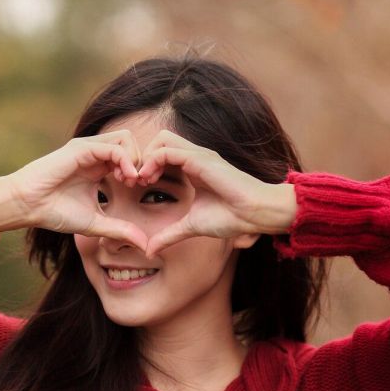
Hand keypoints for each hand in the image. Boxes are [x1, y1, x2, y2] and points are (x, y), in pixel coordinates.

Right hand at [5, 131, 148, 250]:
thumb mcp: (95, 223)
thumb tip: (146, 245)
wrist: (27, 206)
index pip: (131, 155)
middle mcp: (95, 154)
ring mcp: (88, 149)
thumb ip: (119, 230)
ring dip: (135, 158)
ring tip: (131, 181)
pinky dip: (125, 160)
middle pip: (132, 142)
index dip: (142, 169)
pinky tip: (125, 179)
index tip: (143, 189)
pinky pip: (113, 146)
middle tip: (141, 183)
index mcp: (99, 166)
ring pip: (126, 138)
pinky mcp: (81, 149)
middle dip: (143, 161)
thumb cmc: (55, 212)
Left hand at [135, 130, 295, 256]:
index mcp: (193, 168)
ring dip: (146, 158)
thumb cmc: (230, 217)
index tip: (137, 187)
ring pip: (162, 140)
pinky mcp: (200, 159)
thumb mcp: (191, 227)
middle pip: (160, 140)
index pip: (162, 153)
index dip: (145, 166)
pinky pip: (168, 151)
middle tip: (135, 181)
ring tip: (141, 181)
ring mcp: (198, 155)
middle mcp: (194, 157)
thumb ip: (169, 235)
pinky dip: (153, 161)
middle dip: (142, 157)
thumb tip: (149, 249)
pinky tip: (149, 180)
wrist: (254, 214)